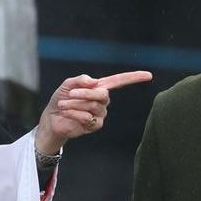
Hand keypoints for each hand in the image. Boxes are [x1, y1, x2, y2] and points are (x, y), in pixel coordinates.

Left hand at [34, 71, 152, 155]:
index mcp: (100, 87)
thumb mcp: (68, 85)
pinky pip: (86, 117)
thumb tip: (94, 82)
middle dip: (85, 93)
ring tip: (63, 104)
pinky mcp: (94, 125)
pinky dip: (73, 113)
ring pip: (92, 106)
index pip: (120, 81)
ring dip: (75, 104)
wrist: (52, 118)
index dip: (134, 77)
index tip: (149, 75)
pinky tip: (65, 113)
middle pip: (103, 94)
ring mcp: (100, 114)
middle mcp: (103, 101)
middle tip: (70, 94)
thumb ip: (80, 80)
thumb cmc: (61, 99)